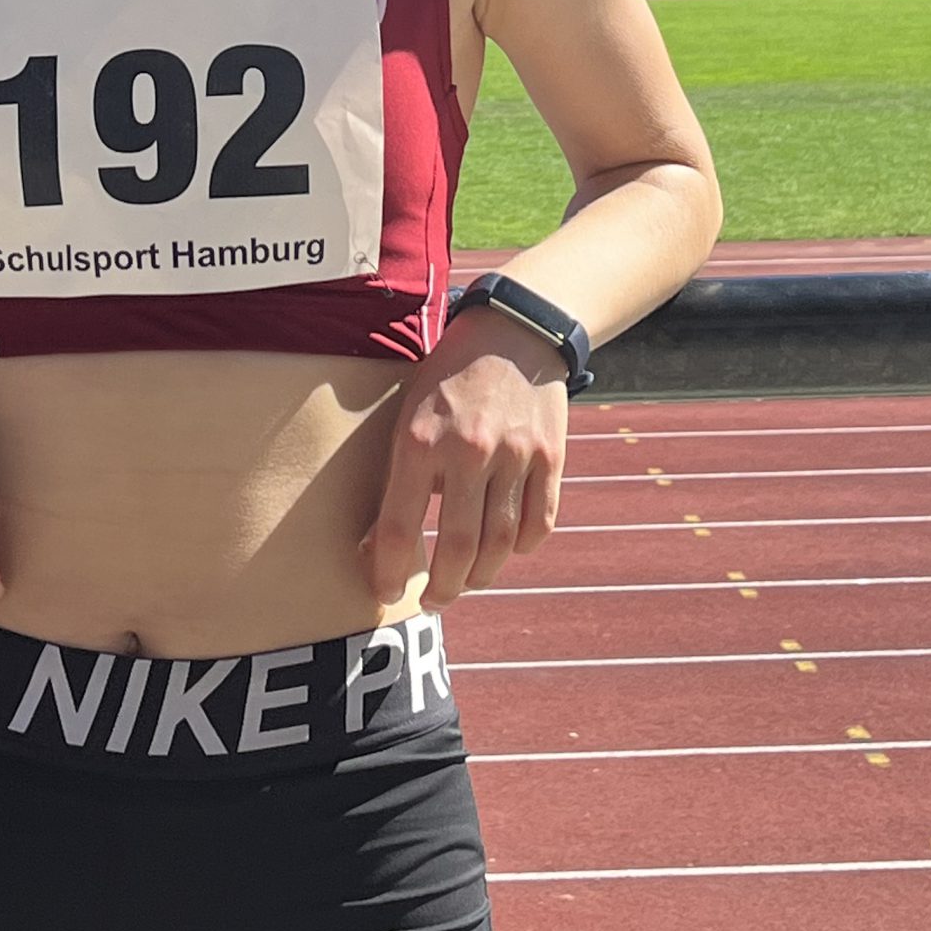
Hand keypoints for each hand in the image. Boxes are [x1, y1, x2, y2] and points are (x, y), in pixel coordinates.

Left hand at [363, 308, 568, 606]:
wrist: (513, 330)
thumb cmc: (448, 374)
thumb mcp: (408, 411)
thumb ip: (399, 472)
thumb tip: (381, 541)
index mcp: (420, 439)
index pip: (399, 526)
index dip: (388, 570)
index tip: (384, 591)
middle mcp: (468, 451)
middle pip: (456, 547)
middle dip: (442, 588)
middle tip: (433, 601)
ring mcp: (514, 455)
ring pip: (500, 543)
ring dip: (481, 575)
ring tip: (466, 582)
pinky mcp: (550, 458)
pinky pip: (539, 522)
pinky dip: (522, 548)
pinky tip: (507, 552)